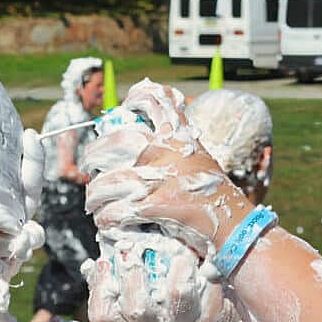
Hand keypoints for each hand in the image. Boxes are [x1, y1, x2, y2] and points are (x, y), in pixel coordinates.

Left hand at [82, 80, 251, 255]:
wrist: (233, 225)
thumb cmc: (214, 195)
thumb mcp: (199, 160)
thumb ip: (177, 147)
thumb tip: (149, 141)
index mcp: (180, 139)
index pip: (159, 101)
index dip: (137, 97)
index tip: (124, 106)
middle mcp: (169, 153)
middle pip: (119, 140)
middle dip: (95, 153)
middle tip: (88, 166)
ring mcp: (163, 179)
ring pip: (111, 180)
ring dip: (95, 194)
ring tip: (92, 202)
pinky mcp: (158, 206)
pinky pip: (119, 211)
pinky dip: (107, 217)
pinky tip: (105, 221)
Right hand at [83, 227, 244, 321]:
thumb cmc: (172, 301)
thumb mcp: (144, 292)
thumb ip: (119, 277)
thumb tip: (92, 265)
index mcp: (132, 319)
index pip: (103, 314)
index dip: (99, 288)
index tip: (102, 260)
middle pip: (136, 307)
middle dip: (133, 273)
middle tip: (133, 247)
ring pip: (176, 292)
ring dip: (177, 264)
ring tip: (178, 249)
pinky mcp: (209, 319)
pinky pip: (206, 288)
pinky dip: (203, 269)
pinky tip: (202, 261)